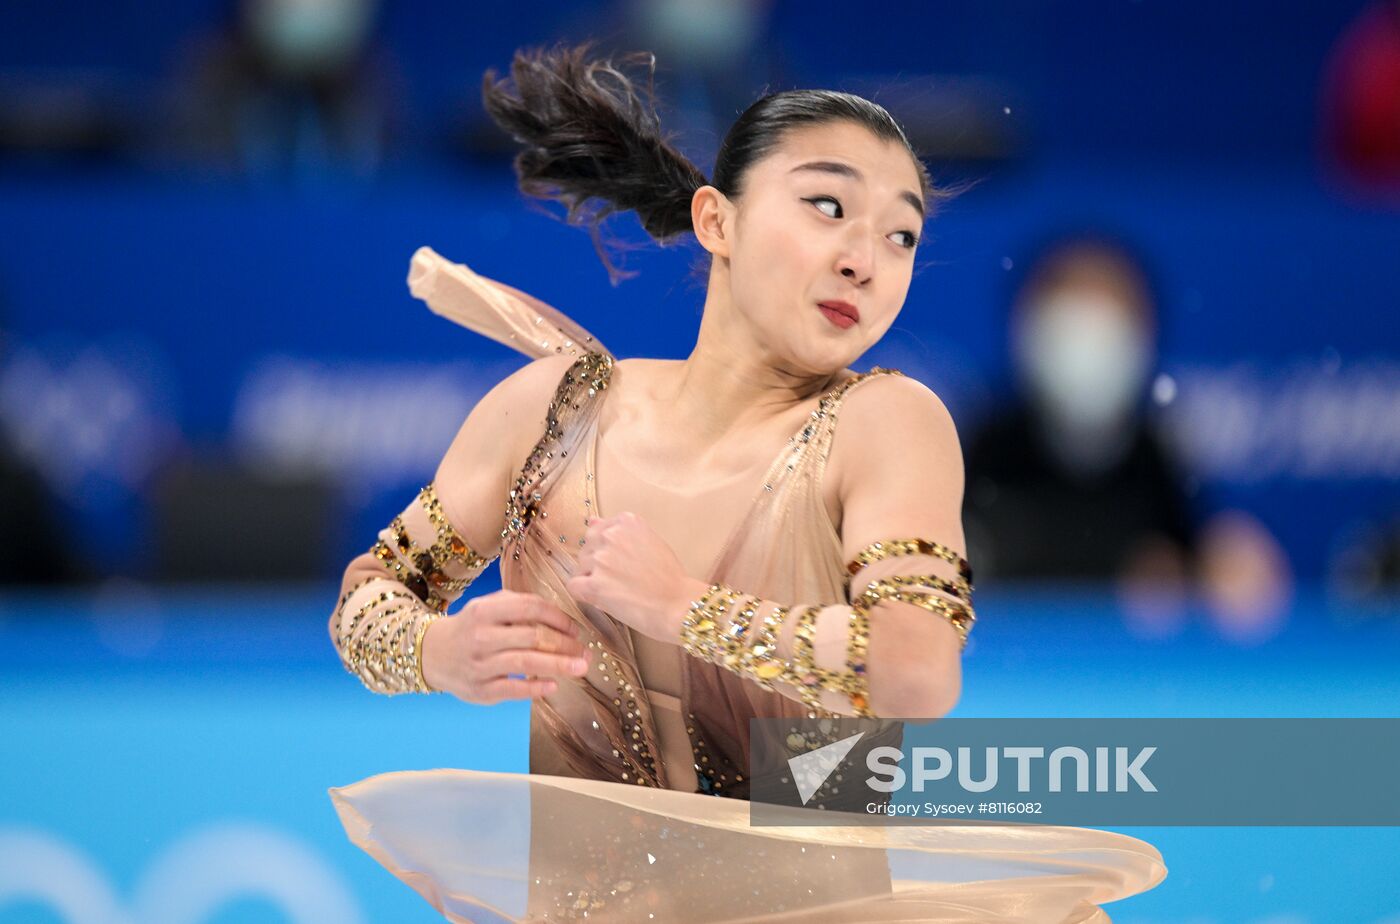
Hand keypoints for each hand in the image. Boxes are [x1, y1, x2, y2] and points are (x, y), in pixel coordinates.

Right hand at [420, 589, 593, 703]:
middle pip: (533, 637)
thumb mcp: (486, 606)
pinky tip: (553, 686)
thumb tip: (558, 618)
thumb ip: (517, 605)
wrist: (431, 654)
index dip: (558, 617)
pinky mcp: (480, 691)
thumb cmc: (470, 628)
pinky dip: (535, 688)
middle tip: (584, 651)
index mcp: (485, 611)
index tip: (575, 628)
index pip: (530, 608)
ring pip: (526, 663)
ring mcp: (480, 665)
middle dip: (565, 644)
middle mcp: (481, 636)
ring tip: (580, 668)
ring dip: (558, 665)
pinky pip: (513, 689)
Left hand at [564, 512, 710, 642]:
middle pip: (587, 547)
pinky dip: (584, 594)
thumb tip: (591, 519)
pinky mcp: (594, 585)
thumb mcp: (650, 542)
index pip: (598, 530)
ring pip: (580, 567)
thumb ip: (621, 531)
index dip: (606, 549)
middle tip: (619, 579)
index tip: (621, 562)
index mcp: (626, 521)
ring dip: (591, 579)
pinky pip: (574, 586)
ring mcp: (600, 559)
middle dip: (597, 563)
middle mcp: (610, 535)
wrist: (679, 604)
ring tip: (616, 591)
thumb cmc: (670, 577)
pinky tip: (601, 599)